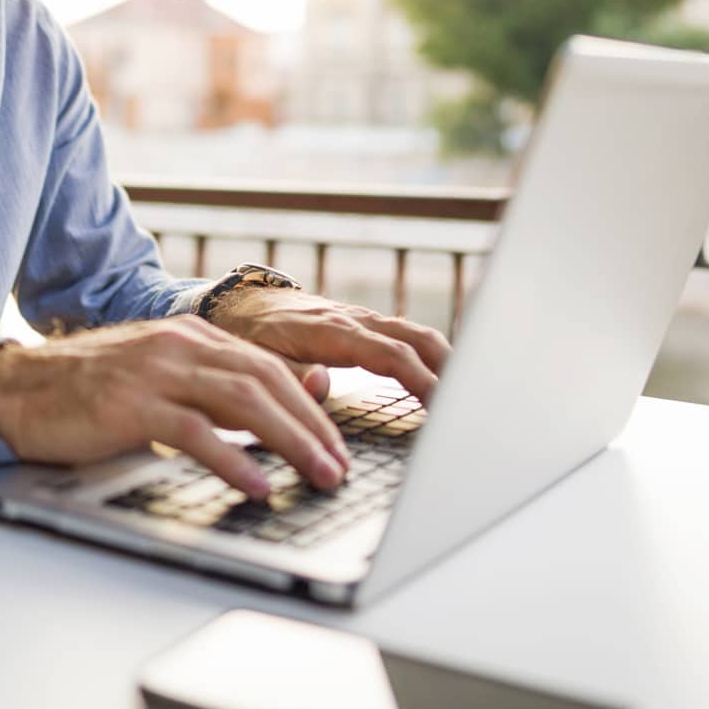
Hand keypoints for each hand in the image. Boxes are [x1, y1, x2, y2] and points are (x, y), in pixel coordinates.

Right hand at [0, 319, 351, 498]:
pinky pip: (194, 432)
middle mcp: (178, 345)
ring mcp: (154, 372)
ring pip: (242, 400)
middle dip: (311, 426)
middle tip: (339, 467)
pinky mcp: (129, 404)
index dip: (309, 405)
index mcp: (189, 335)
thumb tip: (290, 393)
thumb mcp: (160, 377)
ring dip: (290, 442)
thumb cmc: (87, 390)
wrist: (14, 388)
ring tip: (317, 475)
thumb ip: (217, 384)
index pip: (268, 366)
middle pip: (266, 381)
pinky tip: (257, 485)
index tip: (335, 444)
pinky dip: (233, 460)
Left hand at [203, 287, 449, 399]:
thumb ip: (290, 374)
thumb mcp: (256, 358)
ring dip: (445, 358)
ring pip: (416, 333)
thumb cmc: (246, 334)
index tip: (444, 406)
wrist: (237, 302)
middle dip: (449, 366)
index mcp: (333, 332)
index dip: (421, 380)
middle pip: (417, 338)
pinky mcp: (362, 325)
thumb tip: (323, 385)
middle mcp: (354, 321)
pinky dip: (429, 353)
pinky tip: (441, 377)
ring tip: (468, 392)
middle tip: (471, 401)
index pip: (392, 355)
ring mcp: (361, 320)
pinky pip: (405, 335)